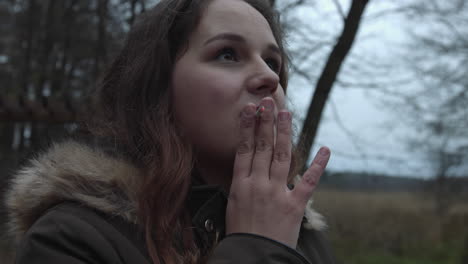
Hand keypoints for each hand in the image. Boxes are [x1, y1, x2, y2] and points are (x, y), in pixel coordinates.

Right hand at [226, 97, 330, 247]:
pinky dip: (319, 165)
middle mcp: (258, 184)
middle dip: (265, 122)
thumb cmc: (241, 232)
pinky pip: (309, 182)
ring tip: (285, 113)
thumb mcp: (232, 205)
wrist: (255, 256)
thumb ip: (241, 183)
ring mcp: (277, 193)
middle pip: (262, 147)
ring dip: (284, 133)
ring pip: (282, 156)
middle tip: (268, 102)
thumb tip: (245, 163)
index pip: (244, 149)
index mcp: (240, 185)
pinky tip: (325, 149)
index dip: (247, 127)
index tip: (250, 110)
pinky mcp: (295, 205)